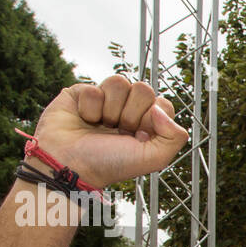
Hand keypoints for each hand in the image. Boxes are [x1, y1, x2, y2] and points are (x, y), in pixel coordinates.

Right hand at [30, 76, 188, 189]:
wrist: (71, 164)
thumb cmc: (110, 164)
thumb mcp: (154, 159)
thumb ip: (174, 137)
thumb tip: (160, 107)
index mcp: (147, 123)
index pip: (163, 103)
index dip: (151, 118)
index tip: (139, 136)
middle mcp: (128, 109)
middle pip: (143, 89)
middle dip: (131, 114)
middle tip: (119, 131)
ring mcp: (106, 99)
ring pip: (119, 82)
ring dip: (110, 110)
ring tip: (102, 126)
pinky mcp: (82, 93)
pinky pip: (93, 88)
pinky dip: (89, 109)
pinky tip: (84, 121)